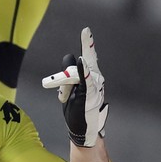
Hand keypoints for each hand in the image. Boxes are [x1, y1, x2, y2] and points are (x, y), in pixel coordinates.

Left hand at [42, 27, 108, 146]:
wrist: (80, 130)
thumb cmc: (76, 110)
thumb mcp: (68, 90)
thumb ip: (68, 74)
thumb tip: (69, 56)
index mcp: (89, 78)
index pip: (88, 58)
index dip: (87, 44)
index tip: (86, 30)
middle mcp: (94, 81)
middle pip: (85, 62)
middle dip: (86, 47)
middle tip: (85, 31)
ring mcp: (93, 88)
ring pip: (80, 73)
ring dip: (68, 80)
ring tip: (66, 85)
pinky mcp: (89, 96)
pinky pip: (86, 82)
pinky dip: (84, 71)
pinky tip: (82, 61)